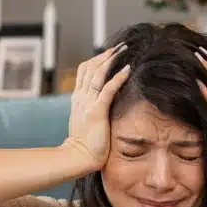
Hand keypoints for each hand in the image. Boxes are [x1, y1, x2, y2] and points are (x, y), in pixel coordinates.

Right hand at [64, 43, 131, 172]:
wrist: (77, 159)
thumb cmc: (85, 146)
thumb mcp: (87, 122)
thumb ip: (93, 110)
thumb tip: (106, 105)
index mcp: (78, 99)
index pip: (84, 71)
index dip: (97, 60)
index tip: (111, 53)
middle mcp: (81, 98)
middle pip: (90, 67)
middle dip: (105, 54)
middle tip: (121, 47)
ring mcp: (87, 104)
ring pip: (97, 73)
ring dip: (111, 59)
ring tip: (124, 50)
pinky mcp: (96, 112)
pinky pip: (107, 89)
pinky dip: (117, 77)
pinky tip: (128, 69)